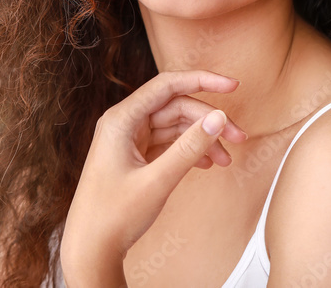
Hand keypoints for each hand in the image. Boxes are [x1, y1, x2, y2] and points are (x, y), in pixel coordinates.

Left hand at [60, 70, 247, 285]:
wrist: (90, 250)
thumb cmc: (113, 215)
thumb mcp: (157, 180)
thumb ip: (190, 147)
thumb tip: (218, 117)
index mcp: (121, 119)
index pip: (167, 86)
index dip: (202, 81)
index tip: (233, 86)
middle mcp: (124, 124)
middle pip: (176, 108)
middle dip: (209, 120)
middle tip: (240, 139)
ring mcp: (129, 141)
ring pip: (174, 127)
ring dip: (202, 140)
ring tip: (226, 160)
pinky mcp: (134, 157)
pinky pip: (167, 144)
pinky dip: (189, 152)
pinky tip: (206, 165)